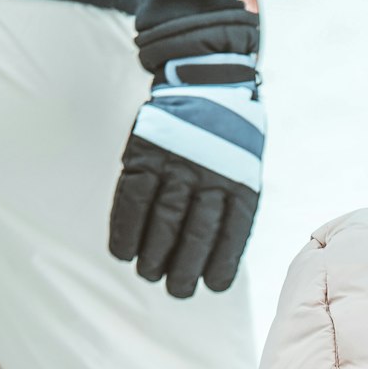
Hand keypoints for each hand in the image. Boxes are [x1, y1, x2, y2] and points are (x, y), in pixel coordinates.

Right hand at [109, 53, 264, 297]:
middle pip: (195, 233)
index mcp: (242, 183)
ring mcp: (177, 162)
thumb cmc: (229, 141)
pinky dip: (126, 228)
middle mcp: (211, 174)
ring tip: (149, 274)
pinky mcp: (147, 151)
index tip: (209, 286)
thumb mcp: (245, 170)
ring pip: (163, 219)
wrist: (209, 78)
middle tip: (175, 290)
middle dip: (183, 269)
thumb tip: (215, 262)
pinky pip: (133, 197)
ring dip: (153, 254)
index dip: (220, 265)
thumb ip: (232, 209)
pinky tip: (122, 252)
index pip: (231, 235)